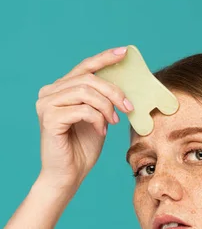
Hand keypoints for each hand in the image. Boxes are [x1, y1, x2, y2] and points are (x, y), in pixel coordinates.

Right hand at [35, 46, 133, 190]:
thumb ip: (104, 100)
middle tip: (128, 107)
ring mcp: (46, 104)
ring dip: (106, 107)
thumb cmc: (83, 148)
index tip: (125, 53)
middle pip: (89, 78)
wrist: (68, 175)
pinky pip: (82, 109)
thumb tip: (125, 85)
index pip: (84, 66)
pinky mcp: (49, 118)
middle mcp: (49, 92)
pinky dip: (97, 120)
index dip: (105, 58)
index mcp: (61, 89)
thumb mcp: (99, 118)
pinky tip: (101, 131)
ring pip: (85, 92)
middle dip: (114, 91)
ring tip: (113, 122)